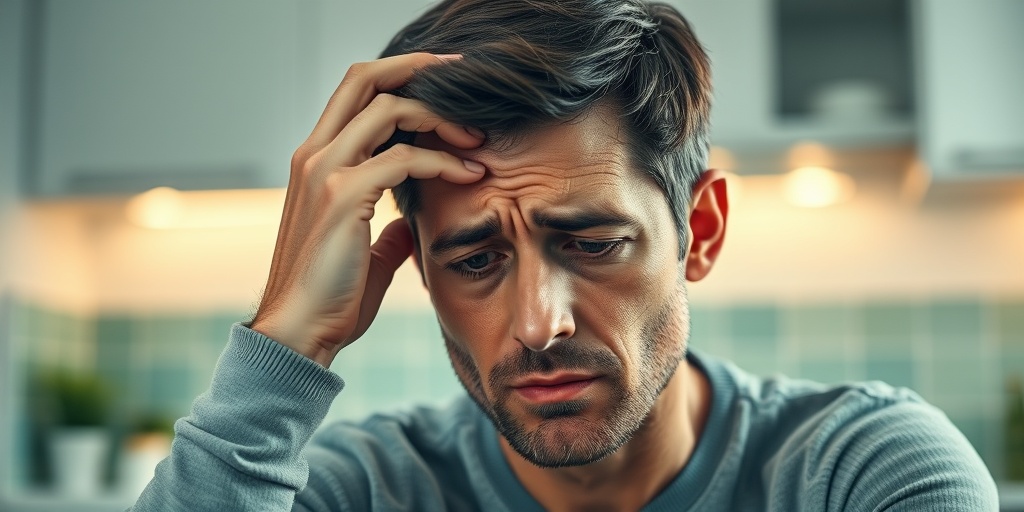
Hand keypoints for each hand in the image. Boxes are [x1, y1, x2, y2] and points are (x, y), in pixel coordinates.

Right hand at [250, 53, 484, 366]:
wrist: (300, 334)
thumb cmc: (330, 299)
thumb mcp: (364, 255)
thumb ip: (386, 231)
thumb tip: (409, 225)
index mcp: (316, 161)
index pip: (356, 93)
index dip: (402, 77)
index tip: (449, 88)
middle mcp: (314, 154)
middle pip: (366, 77)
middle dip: (421, 69)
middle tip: (467, 81)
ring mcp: (323, 170)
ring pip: (390, 108)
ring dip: (443, 119)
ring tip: (479, 142)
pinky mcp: (342, 195)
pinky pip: (404, 159)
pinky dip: (443, 162)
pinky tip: (471, 176)